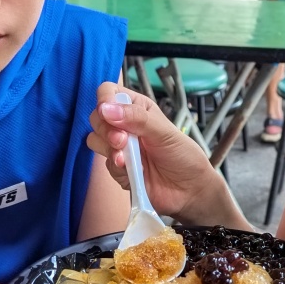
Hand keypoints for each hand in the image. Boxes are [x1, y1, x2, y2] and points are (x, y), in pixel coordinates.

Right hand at [87, 82, 239, 225]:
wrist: (189, 190)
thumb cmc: (183, 156)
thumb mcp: (165, 132)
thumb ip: (136, 118)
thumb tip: (106, 109)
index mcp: (137, 108)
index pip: (110, 93)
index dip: (104, 100)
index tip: (107, 112)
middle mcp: (125, 125)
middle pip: (97, 117)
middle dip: (106, 129)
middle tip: (122, 140)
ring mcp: (120, 147)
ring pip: (95, 139)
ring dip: (108, 148)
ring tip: (126, 158)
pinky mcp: (118, 168)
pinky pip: (104, 163)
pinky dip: (116, 167)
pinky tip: (132, 171)